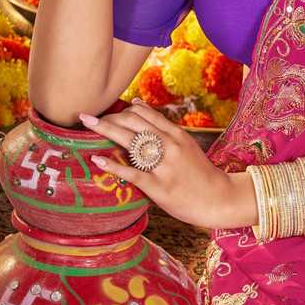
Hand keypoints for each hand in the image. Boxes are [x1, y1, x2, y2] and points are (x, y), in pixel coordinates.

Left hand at [79, 99, 237, 229]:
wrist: (218, 198)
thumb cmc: (199, 172)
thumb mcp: (186, 145)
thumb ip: (164, 129)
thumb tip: (137, 106)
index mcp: (176, 134)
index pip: (144, 114)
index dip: (121, 111)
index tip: (105, 112)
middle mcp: (170, 146)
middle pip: (134, 124)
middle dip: (108, 118)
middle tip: (86, 117)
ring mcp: (164, 166)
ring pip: (131, 142)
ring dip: (106, 131)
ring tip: (86, 126)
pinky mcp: (159, 187)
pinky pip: (132, 173)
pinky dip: (113, 165)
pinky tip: (97, 160)